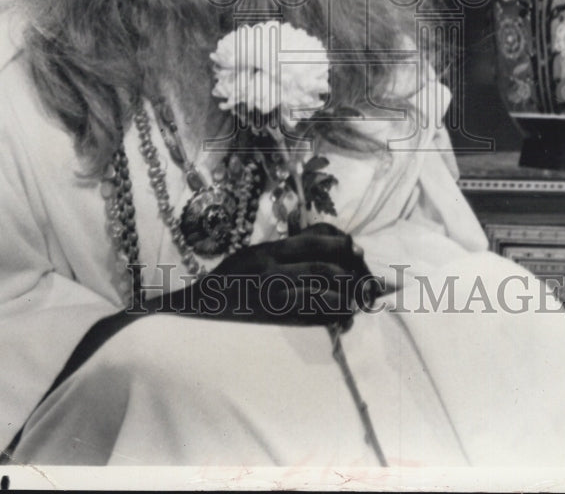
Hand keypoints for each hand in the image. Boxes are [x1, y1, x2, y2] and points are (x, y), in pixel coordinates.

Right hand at [159, 223, 374, 325]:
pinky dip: (333, 318)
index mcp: (268, 251)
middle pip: (324, 269)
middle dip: (351, 273)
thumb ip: (284, 249)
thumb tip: (324, 243)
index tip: (355, 248)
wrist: (200, 310)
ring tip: (358, 299)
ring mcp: (274, 300)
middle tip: (363, 277)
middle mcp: (272, 273)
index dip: (339, 244)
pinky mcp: (276, 323)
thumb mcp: (253, 253)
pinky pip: (313, 320)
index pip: (313, 242)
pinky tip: (343, 318)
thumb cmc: (229, 279)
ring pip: (323, 297)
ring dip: (347, 299)